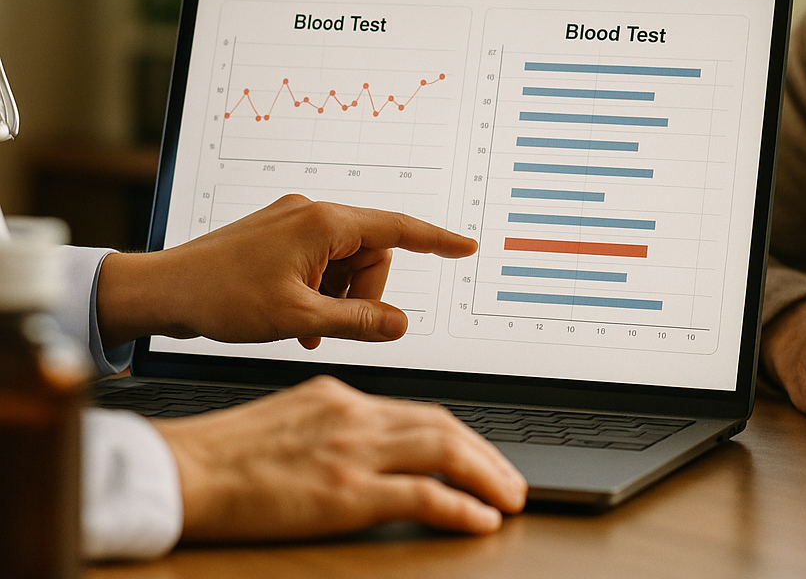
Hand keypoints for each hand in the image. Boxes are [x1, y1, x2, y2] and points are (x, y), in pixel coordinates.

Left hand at [98, 194, 476, 347]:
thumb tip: (400, 324)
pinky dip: (320, 292)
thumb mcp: (298, 318)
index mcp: (323, 223)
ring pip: (346, 261)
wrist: (162, 291)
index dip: (436, 241)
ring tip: (308, 329)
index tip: (465, 247)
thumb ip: (357, 322)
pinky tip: (298, 321)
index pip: (398, 228)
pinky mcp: (279, 236)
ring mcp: (294, 223)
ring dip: (338, 298)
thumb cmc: (221, 297)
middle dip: (363, 293)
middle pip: (371, 252)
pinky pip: (320, 262)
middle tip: (335, 326)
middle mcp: (313, 214)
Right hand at [154, 375, 528, 541]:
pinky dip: (458, 506)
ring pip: (443, 452)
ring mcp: (353, 451)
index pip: (418, 412)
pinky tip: (478, 519)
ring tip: (509, 497)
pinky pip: (421, 495)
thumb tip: (365, 445)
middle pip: (441, 426)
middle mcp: (355, 415)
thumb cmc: (224, 452)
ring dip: (485, 476)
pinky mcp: (346, 492)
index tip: (478, 452)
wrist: (184, 468)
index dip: (458, 434)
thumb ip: (332, 425)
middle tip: (510, 479)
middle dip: (484, 454)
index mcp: (340, 397)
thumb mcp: (288, 418)